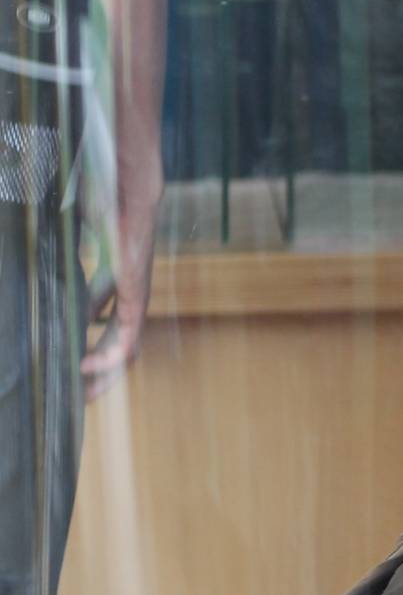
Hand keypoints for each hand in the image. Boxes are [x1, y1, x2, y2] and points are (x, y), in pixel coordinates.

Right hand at [80, 169, 159, 403]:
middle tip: (81, 400)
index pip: (107, 334)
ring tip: (84, 392)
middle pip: (119, 351)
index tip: (74, 376)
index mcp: (117, 294)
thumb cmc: (110, 216)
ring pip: (125, 350)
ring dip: (105, 374)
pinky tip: (86, 364)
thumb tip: (77, 315)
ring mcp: (135, 299)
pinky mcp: (135, 294)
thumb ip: (85, 288)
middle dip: (100, 378)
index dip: (94, 357)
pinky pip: (125, 333)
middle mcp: (130, 302)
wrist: (129, 194)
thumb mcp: (89, 261)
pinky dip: (107, 353)